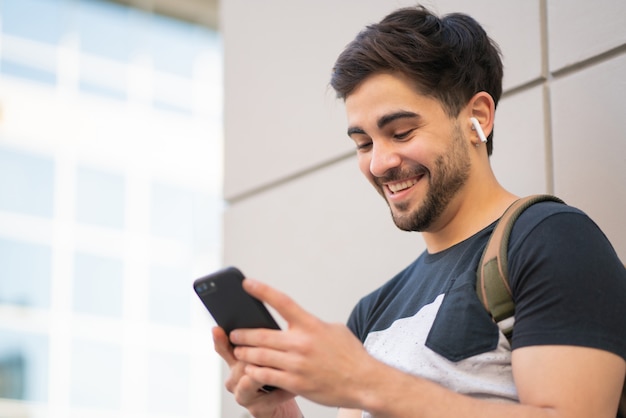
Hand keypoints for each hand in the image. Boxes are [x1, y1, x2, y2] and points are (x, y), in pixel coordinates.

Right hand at [212, 326, 301, 417]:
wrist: (282, 407)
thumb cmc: (275, 378)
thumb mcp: (266, 357)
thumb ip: (261, 344)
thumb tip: (265, 326)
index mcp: (235, 363)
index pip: (224, 348)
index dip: (219, 339)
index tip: (217, 329)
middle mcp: (234, 380)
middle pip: (239, 362)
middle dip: (255, 356)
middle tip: (271, 349)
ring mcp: (242, 395)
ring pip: (250, 380)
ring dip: (268, 373)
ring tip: (282, 368)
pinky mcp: (255, 409)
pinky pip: (268, 397)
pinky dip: (282, 391)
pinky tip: (291, 387)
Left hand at [229, 278, 374, 408]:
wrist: (364, 382)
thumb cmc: (350, 355)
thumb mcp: (334, 329)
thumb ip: (311, 324)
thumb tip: (296, 321)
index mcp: (311, 325)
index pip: (282, 302)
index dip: (262, 290)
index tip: (246, 283)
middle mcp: (302, 343)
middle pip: (262, 334)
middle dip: (242, 334)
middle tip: (234, 333)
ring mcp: (297, 364)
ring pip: (260, 356)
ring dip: (245, 353)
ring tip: (239, 351)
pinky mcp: (296, 383)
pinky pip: (266, 376)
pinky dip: (254, 371)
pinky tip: (250, 369)